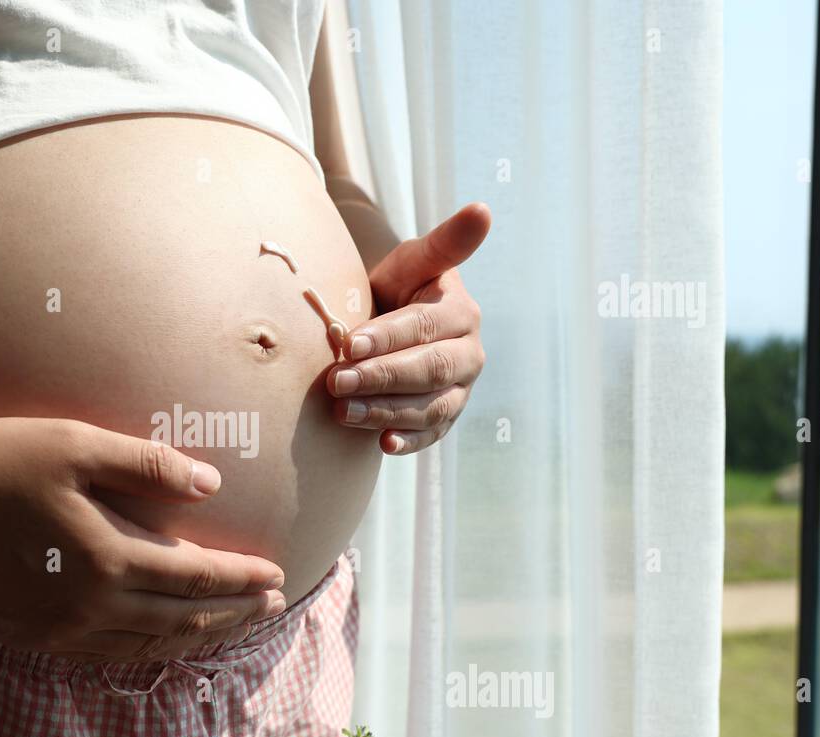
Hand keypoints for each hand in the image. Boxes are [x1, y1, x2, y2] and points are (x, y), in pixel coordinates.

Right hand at [0, 417, 286, 661]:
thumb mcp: (72, 444)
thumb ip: (145, 464)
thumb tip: (210, 485)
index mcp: (107, 558)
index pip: (195, 577)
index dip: (241, 578)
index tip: (277, 576)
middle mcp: (89, 606)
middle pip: (180, 620)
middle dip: (232, 613)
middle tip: (271, 605)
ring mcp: (57, 629)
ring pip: (146, 643)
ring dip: (195, 636)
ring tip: (229, 624)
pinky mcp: (29, 635)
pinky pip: (106, 652)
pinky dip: (145, 647)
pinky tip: (156, 638)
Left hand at [327, 202, 490, 454]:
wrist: (393, 321)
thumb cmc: (399, 287)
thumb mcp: (414, 260)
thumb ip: (444, 243)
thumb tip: (483, 209)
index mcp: (461, 312)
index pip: (423, 327)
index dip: (386, 337)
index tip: (347, 343)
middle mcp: (468, 354)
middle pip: (427, 370)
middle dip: (380, 377)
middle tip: (336, 382)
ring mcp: (460, 390)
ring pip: (429, 406)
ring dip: (385, 411)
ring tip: (343, 412)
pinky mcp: (446, 417)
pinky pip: (431, 434)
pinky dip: (409, 442)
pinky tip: (383, 445)